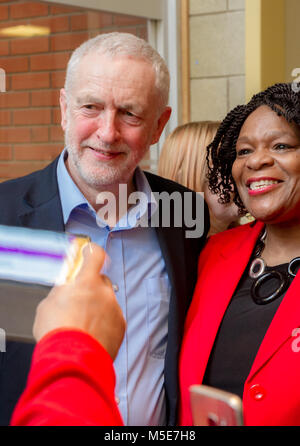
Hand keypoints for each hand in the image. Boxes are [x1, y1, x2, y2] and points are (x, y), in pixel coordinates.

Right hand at [33, 243, 125, 359]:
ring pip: (107, 301)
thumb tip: (66, 285)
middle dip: (91, 287)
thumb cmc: (58, 333)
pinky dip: (104, 322)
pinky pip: (113, 318)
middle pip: (101, 280)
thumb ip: (61, 290)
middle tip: (78, 299)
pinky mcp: (120, 326)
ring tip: (82, 323)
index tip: (88, 251)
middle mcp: (104, 292)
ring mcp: (114, 309)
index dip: (91, 251)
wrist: (72, 360)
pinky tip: (90, 333)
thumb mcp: (48, 304)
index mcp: (86, 282)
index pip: (95, 254)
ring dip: (98, 307)